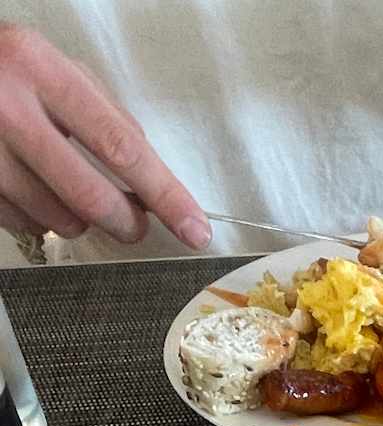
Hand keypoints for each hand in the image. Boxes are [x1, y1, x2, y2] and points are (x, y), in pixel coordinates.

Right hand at [0, 26, 209, 248]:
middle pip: (91, 196)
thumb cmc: (7, 72)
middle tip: (133, 225)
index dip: (165, 195)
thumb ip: (107, 118)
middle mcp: (8, 108)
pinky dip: (39, 218)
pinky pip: (24, 225)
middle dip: (125, 222)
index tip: (195, 228)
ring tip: (65, 189)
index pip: (121, 146)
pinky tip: (30, 188)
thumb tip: (155, 181)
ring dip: (77, 220)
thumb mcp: (55, 71)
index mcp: (42, 70)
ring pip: (58, 219)